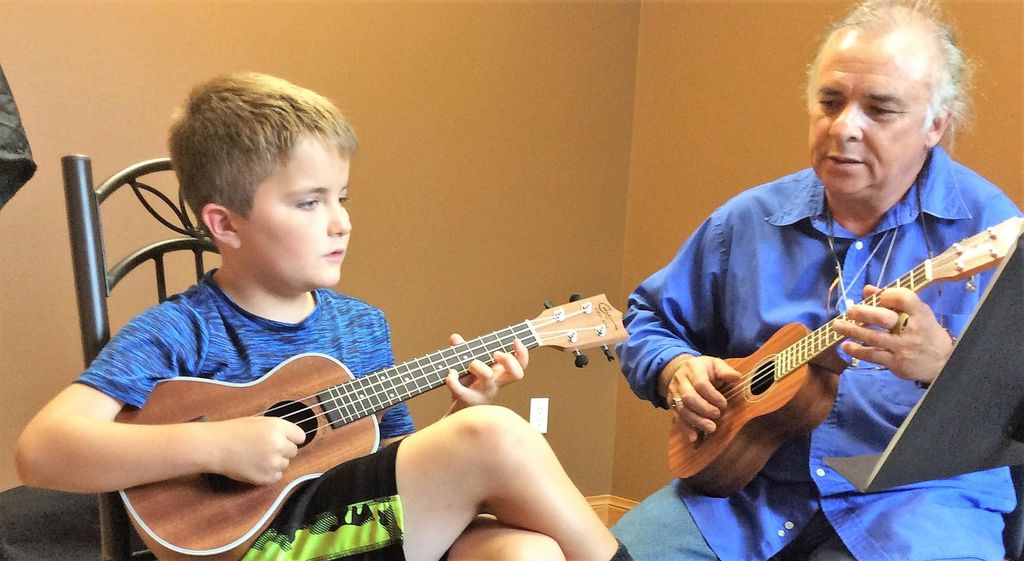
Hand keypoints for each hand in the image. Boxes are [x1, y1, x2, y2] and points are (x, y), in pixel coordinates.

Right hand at [208, 416, 304, 484]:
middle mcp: (279, 444)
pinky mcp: (266, 477)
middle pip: (294, 451)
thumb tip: (293, 438)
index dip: (291, 438)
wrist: (215, 447)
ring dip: (276, 462)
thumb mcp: (259, 421)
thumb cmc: (234, 432)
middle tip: (265, 448)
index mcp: (278, 427)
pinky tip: (256, 466)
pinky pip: (277, 476)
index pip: (300, 436)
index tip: (285, 439)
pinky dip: (269, 473)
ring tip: (257, 457)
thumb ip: (278, 429)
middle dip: (283, 450)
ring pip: (285, 464)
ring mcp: (273, 462)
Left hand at [444, 334, 527, 409]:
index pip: (520, 366)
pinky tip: (451, 373)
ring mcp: (482, 393)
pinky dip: (453, 379)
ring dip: (478, 365)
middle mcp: (495, 384)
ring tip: (470, 364)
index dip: (522, 354)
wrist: (456, 414)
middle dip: (509, 359)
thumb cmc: (466, 388)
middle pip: (517, 374)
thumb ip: (462, 350)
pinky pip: (461, 389)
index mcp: (498, 376)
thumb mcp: (467, 368)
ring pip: (488, 377)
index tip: (515, 341)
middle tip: (495, 354)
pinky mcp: (467, 400)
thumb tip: (455, 338)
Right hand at [659, 354, 740, 442]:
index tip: (724, 403)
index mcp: (693, 369)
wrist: (680, 369)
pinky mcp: (672, 405)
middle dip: (705, 409)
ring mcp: (674, 393)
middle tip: (717, 415)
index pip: (700, 384)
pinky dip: (686, 429)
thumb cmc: (703, 369)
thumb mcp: (715, 364)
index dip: (713, 396)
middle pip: (688, 398)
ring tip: (711, 428)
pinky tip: (694, 438)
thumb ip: (725, 371)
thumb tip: (737, 377)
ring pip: (682, 410)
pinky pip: (677, 418)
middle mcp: (680, 381)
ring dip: (697, 421)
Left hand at [831, 285, 953, 383]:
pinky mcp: (896, 363)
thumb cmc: (924, 331)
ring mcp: (903, 347)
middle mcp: (911, 330)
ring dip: (852, 331)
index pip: (905, 298)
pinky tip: (845, 345)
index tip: (878, 297)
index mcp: (920, 313)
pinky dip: (857, 350)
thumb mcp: (916, 313)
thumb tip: (867, 289)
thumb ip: (893, 300)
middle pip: (885, 318)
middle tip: (849, 310)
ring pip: (874, 338)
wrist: (943, 362)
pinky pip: (873, 355)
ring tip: (837, 325)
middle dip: (864, 313)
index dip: (889, 295)